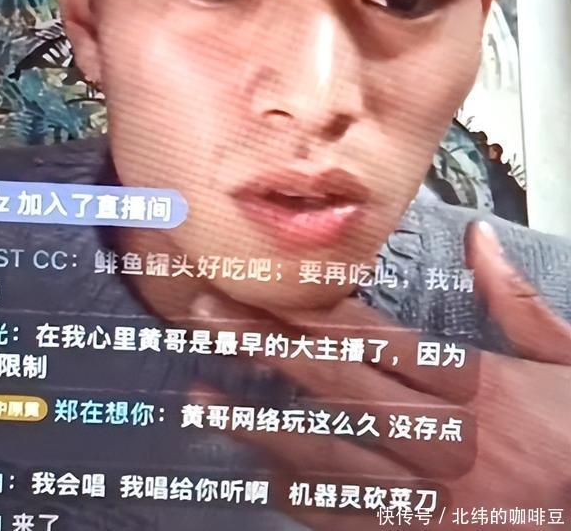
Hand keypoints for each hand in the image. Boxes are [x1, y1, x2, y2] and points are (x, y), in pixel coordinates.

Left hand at [189, 222, 570, 528]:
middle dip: (267, 348)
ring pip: (331, 457)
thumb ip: (517, 302)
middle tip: (207, 320)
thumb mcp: (569, 362)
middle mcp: (447, 441)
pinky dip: (303, 499)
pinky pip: (352, 522)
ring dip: (262, 428)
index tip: (261, 289)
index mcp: (478, 389)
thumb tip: (478, 237)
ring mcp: (433, 502)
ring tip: (204, 402)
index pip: (377, 340)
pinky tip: (260, 475)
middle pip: (339, 385)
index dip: (312, 313)